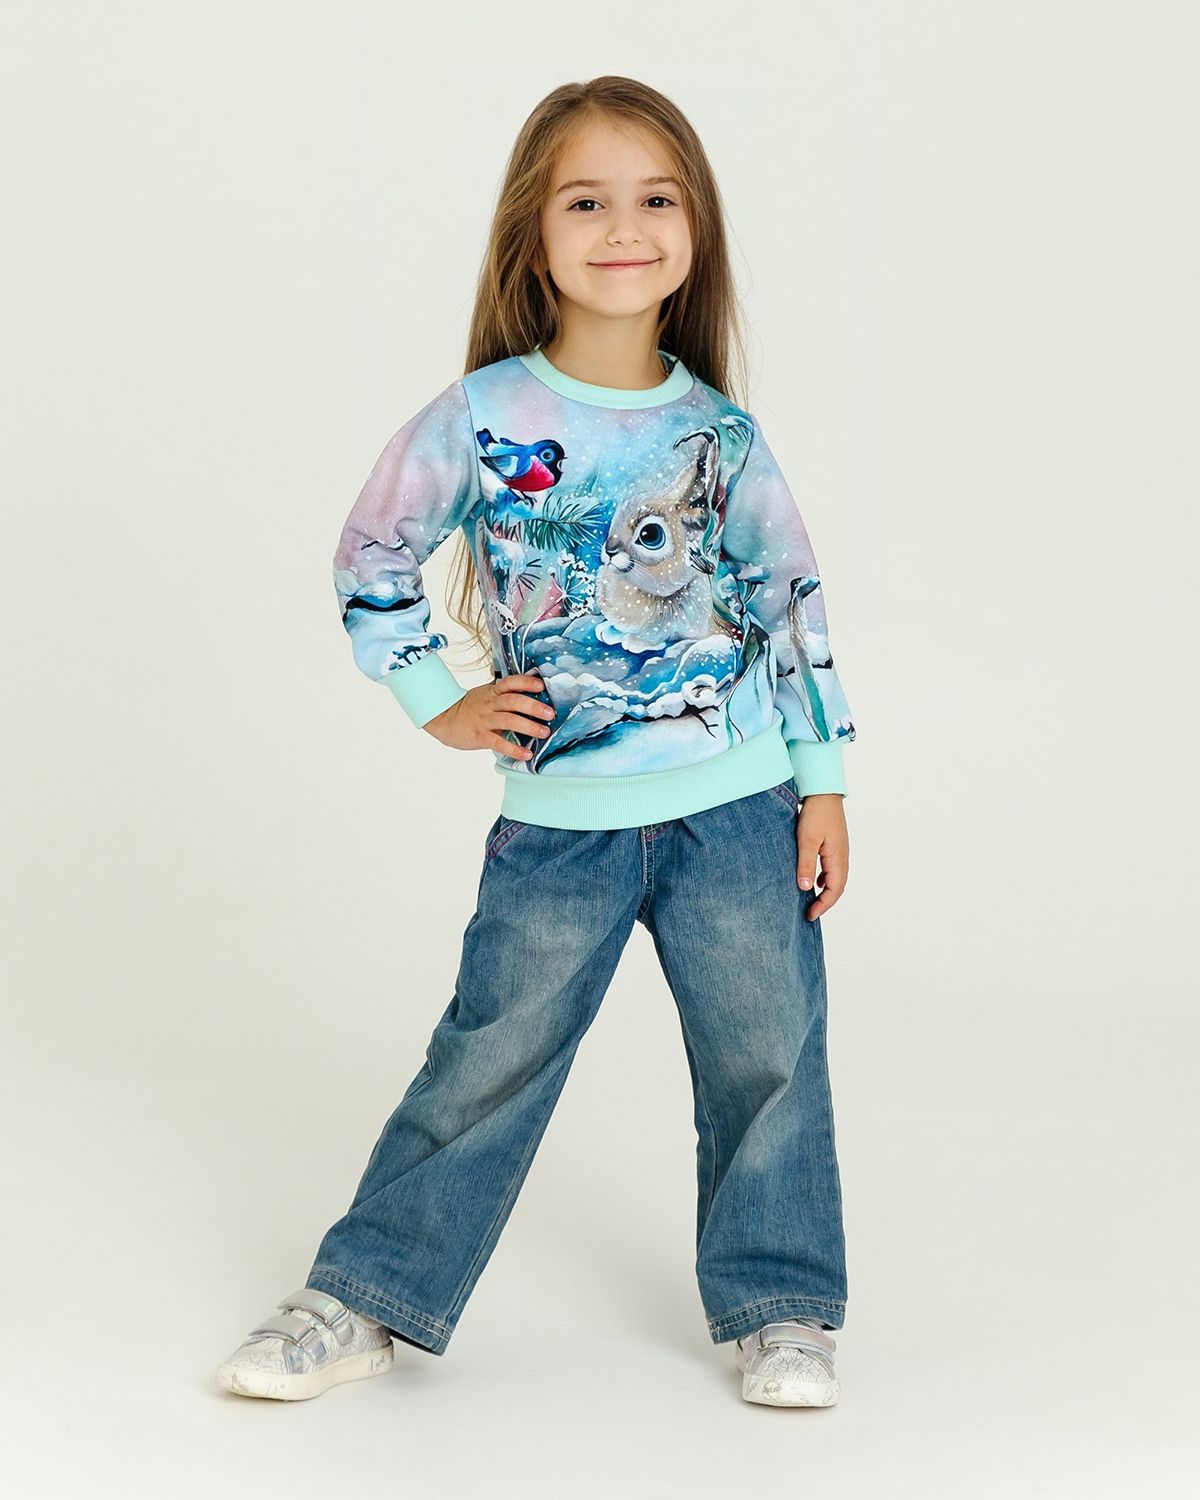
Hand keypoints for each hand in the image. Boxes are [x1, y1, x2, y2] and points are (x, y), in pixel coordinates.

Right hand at [423, 672, 552, 757]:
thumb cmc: (470, 708)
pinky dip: (514, 749)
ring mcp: (484, 720)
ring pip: (509, 720)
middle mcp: (490, 704)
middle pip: (513, 701)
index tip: (542, 685)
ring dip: (529, 726)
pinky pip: (498, 742)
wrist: (443, 720)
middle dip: (534, 706)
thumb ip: (504, 694)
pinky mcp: (479, 736)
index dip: (526, 682)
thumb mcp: (485, 695)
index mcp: (492, 692)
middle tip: (550, 713)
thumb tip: (532, 694)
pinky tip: (526, 754)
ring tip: (544, 733)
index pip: (510, 682)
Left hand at [793, 793, 848, 918]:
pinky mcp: (834, 844)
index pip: (834, 890)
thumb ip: (806, 864)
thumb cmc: (816, 813)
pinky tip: (814, 880)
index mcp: (838, 858)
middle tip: (810, 913)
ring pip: (835, 878)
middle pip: (837, 887)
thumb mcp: (807, 840)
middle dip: (825, 902)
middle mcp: (842, 856)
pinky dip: (824, 879)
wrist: (823, 791)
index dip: (823, 905)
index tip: (810, 915)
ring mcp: (840, 850)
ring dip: (825, 891)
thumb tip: (805, 888)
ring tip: (811, 901)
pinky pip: (832, 868)